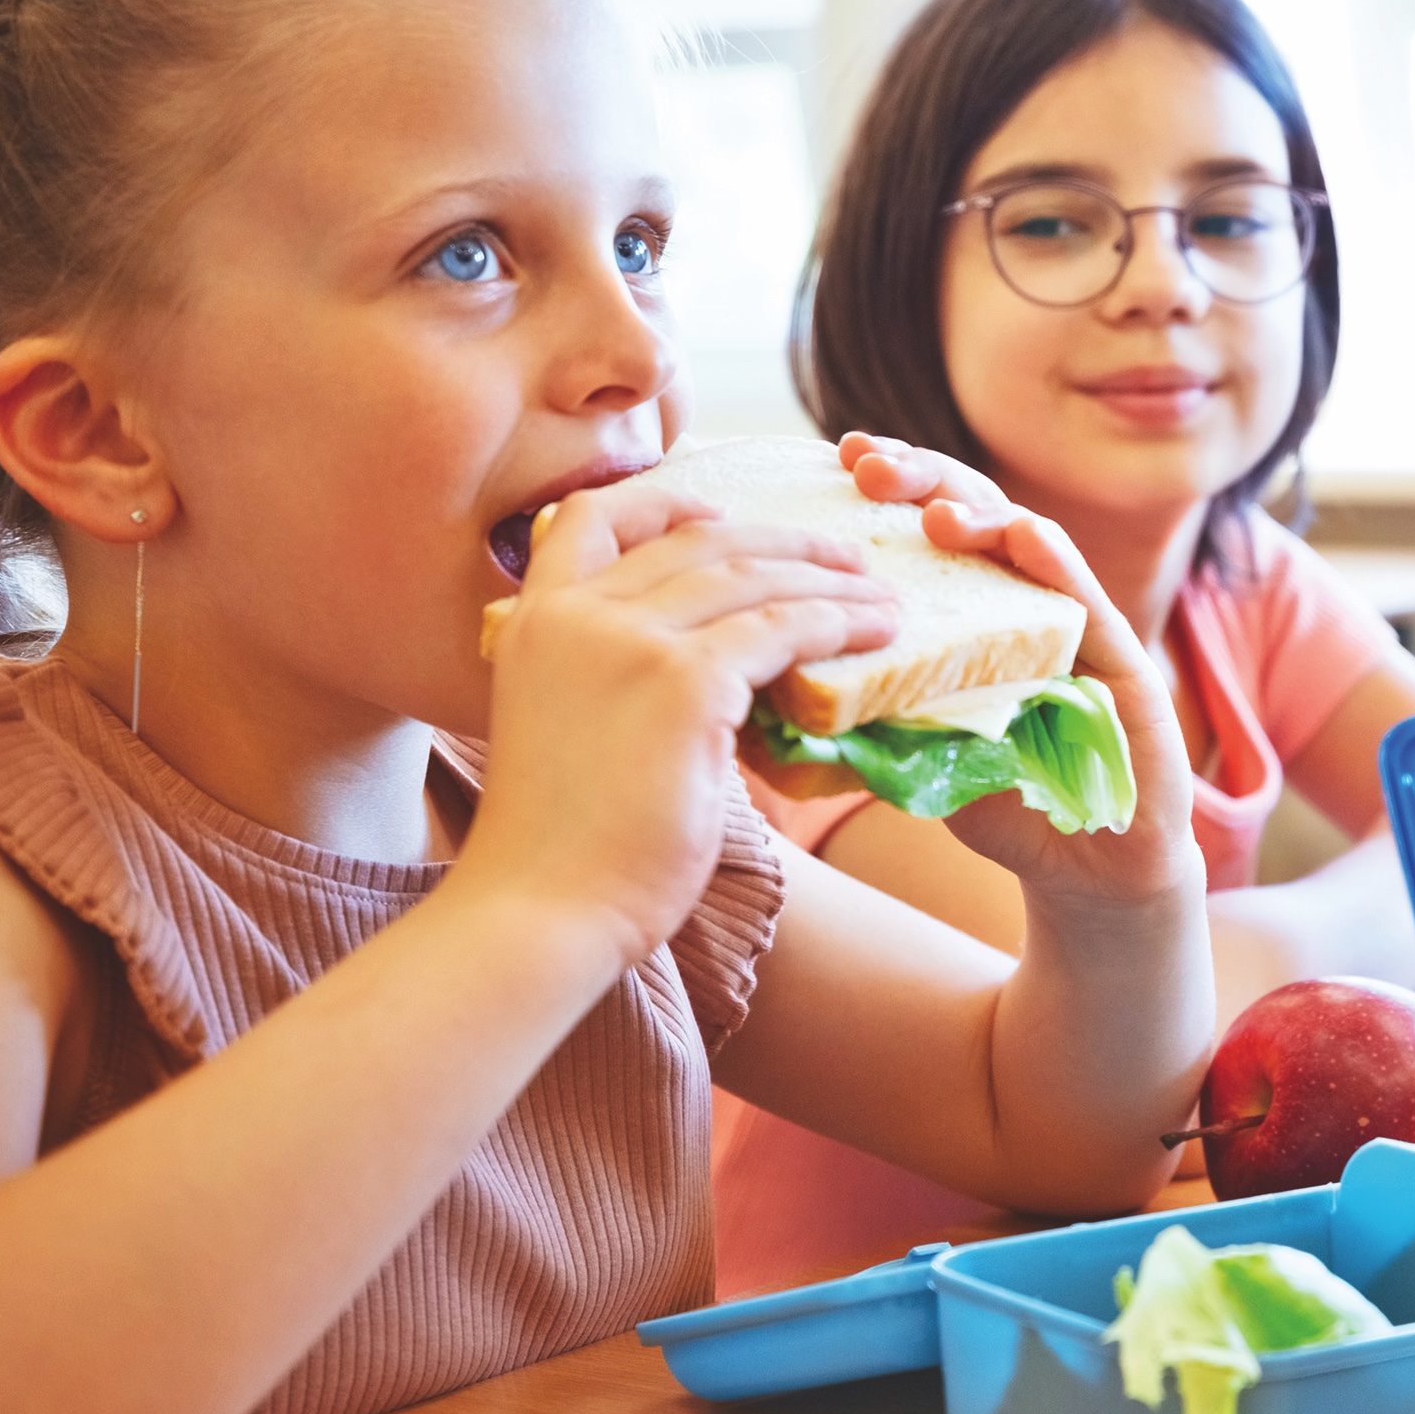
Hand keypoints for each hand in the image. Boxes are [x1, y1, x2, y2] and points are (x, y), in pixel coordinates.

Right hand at [460, 486, 897, 964]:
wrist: (540, 912)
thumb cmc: (560, 851)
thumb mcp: (569, 731)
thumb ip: (619, 682)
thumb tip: (717, 673)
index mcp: (535, 621)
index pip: (591, 516)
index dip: (663, 501)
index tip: (716, 509)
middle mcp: (576, 614)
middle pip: (694, 539)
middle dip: (778, 541)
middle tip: (840, 557)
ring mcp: (629, 641)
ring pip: (748, 576)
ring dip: (824, 579)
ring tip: (879, 596)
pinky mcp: (683, 682)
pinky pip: (780, 629)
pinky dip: (836, 624)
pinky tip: (874, 632)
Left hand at [834, 433, 1204, 922]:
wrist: (1089, 874)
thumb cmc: (1002, 802)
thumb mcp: (916, 755)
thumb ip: (869, 717)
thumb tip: (774, 692)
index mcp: (968, 610)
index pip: (927, 529)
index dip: (889, 489)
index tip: (840, 460)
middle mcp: (1023, 602)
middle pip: (971, 514)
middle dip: (920, 480)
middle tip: (867, 465)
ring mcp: (1078, 627)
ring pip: (1030, 543)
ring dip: (981, 516)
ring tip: (935, 512)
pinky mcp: (1126, 666)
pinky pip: (1088, 603)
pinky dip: (1058, 565)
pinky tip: (1026, 538)